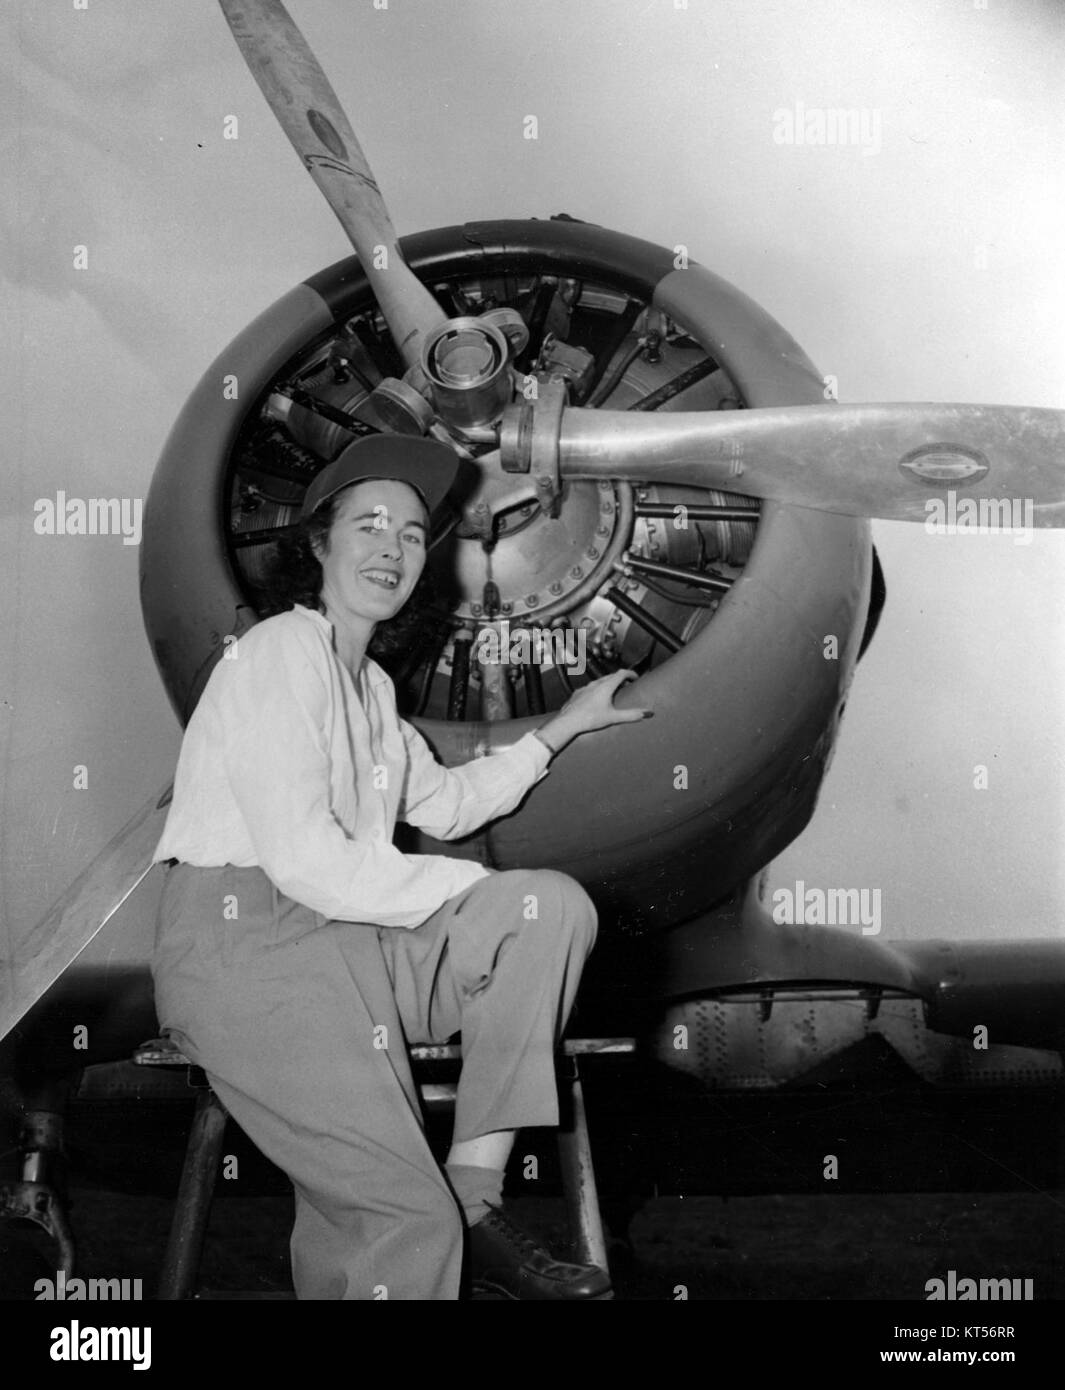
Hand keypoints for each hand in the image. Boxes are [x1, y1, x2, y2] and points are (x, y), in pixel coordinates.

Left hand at [536, 670, 652, 753]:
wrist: (567, 722)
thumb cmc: (591, 719)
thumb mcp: (613, 717)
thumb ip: (631, 715)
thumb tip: (648, 713)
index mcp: (606, 686)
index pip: (621, 673)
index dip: (630, 673)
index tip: (636, 677)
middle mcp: (595, 684)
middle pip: (610, 676)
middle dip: (620, 679)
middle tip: (627, 685)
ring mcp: (585, 688)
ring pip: (599, 681)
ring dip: (608, 683)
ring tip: (612, 692)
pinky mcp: (577, 694)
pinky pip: (589, 688)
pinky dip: (597, 690)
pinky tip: (596, 699)